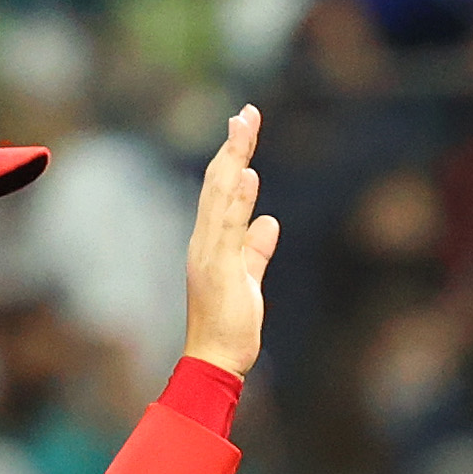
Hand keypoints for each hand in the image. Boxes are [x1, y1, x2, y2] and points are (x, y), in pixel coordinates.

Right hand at [180, 104, 282, 377]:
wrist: (214, 360)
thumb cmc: (229, 326)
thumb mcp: (249, 280)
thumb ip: (256, 251)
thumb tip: (268, 222)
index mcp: (211, 242)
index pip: (221, 191)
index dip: (233, 157)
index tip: (245, 127)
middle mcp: (204, 241)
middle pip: (217, 183)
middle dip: (233, 147)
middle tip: (246, 113)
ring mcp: (208, 253)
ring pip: (219, 196)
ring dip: (232, 159)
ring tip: (244, 126)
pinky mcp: (217, 268)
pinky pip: (227, 227)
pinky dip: (236, 199)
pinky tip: (246, 174)